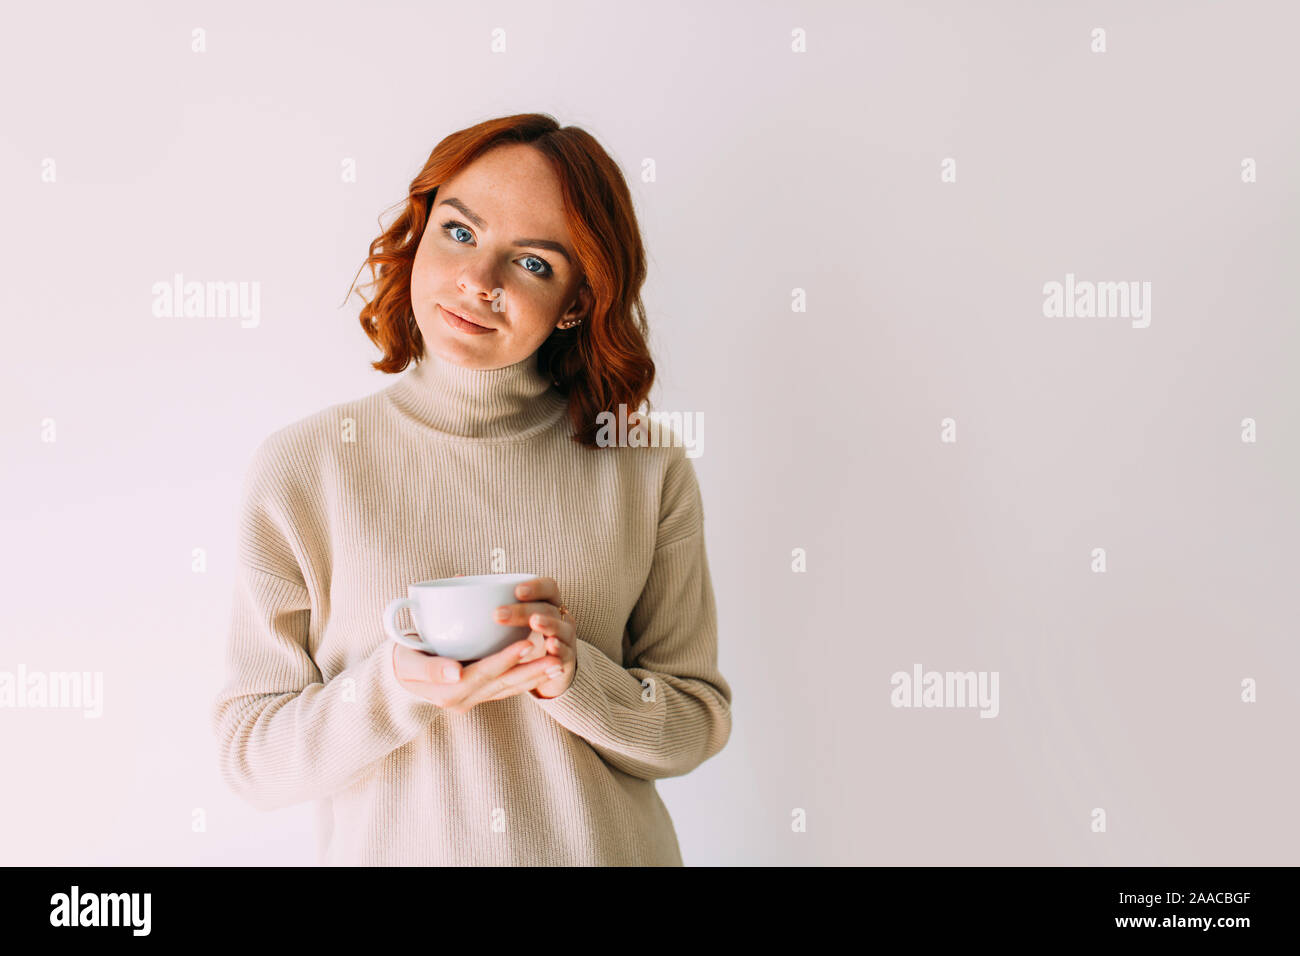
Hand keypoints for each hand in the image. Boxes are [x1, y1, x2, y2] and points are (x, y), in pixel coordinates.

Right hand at [391, 637, 562, 713]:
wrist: (397, 677)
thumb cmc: (401, 661)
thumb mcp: (408, 663)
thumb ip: (430, 669)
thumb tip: (454, 673)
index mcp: (449, 691)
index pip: (484, 673)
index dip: (507, 658)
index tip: (527, 643)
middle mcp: (464, 700)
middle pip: (504, 684)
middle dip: (532, 670)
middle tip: (557, 657)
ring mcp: (473, 700)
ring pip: (509, 688)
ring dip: (535, 676)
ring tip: (559, 662)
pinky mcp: (478, 695)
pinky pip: (506, 688)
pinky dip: (525, 678)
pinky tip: (543, 668)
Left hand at [494, 576, 576, 698]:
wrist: (541, 670)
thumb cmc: (518, 638)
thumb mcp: (505, 618)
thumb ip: (487, 600)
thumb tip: (459, 576)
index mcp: (545, 602)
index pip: (547, 587)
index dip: (535, 587)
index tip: (516, 590)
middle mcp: (559, 617)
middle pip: (548, 607)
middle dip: (525, 610)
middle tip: (498, 615)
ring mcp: (565, 638)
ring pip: (561, 628)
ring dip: (549, 625)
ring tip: (535, 624)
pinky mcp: (565, 662)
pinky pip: (566, 654)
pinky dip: (560, 650)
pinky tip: (550, 648)